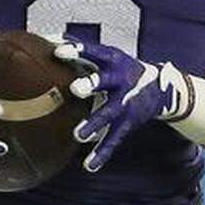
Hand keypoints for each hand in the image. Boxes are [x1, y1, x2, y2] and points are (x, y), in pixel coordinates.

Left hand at [54, 40, 192, 171]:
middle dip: (91, 85)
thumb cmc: (120, 68)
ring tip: (78, 136)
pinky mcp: (128, 123)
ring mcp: (125, 103)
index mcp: (112, 60)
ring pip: (108, 114)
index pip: (93, 51)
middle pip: (104, 81)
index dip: (76, 50)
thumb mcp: (107, 55)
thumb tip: (43, 38)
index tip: (58, 51)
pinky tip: (89, 166)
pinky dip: (102, 154)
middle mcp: (119, 80)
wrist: (161, 88)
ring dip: (94, 124)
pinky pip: (114, 140)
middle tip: (75, 89)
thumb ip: (79, 51)